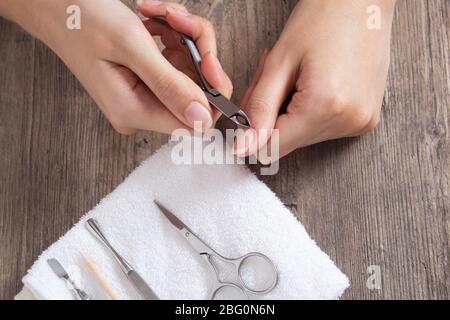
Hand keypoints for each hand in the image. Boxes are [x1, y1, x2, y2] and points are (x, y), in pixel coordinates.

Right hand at [1, 0, 231, 133]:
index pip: (195, 123)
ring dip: (185, 38)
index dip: (212, 92)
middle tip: (178, 20)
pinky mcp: (146, 80)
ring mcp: (145, 95)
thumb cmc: (82, 19)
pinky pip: (178, 62)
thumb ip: (169, 84)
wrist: (55, 4)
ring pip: (191, 73)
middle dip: (198, 52)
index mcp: (134, 111)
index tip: (207, 56)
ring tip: (160, 14)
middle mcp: (141, 110)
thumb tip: (202, 117)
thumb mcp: (130, 46)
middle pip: (197, 94)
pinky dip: (175, 36)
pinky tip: (154, 20)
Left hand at [238, 0, 395, 161]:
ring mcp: (361, 122)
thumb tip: (243, 149)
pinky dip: (311, 112)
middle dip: (273, 116)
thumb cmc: (321, 19)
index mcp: (325, 107)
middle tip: (278, 81)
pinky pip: (324, 128)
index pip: (272, 148)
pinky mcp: (366, 119)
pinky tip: (316, 84)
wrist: (362, 0)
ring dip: (292, 113)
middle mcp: (348, 121)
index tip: (253, 105)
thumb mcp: (279, 62)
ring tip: (300, 78)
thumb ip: (259, 110)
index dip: (254, 130)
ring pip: (304, 136)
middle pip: (289, 142)